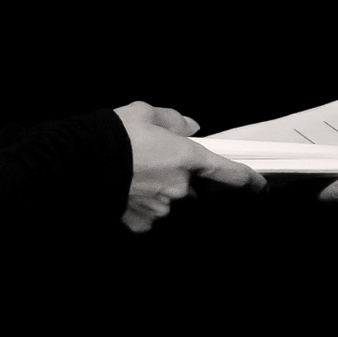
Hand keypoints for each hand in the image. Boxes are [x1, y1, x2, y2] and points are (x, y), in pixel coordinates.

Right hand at [113, 100, 265, 233]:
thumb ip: (173, 121)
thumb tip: (189, 127)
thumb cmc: (113, 136)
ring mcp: (162, 209)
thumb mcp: (144, 113)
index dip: (248, 178)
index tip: (259, 184)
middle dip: (178, 175)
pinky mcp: (142, 223)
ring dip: (158, 189)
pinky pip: (149, 213)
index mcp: (186, 157)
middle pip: (190, 185)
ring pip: (169, 199)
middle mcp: (179, 187)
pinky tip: (125, 189)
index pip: (229, 172)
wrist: (78, 163)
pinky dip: (141, 203)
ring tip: (133, 173)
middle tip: (154, 161)